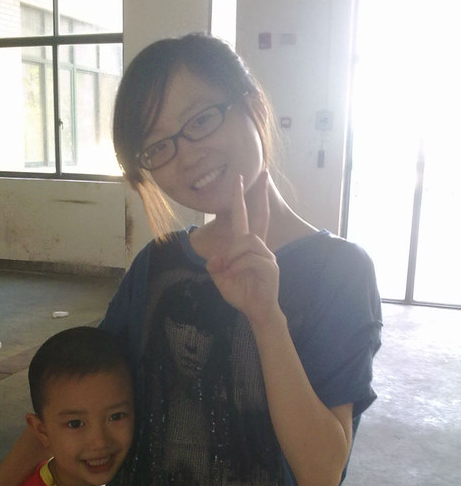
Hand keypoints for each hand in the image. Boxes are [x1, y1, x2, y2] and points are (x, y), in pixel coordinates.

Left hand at [206, 171, 279, 326]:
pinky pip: (249, 259)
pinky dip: (236, 267)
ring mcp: (267, 256)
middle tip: (261, 173)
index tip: (243, 179)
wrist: (256, 312)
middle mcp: (259, 247)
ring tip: (227, 268)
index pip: (246, 218)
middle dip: (258, 194)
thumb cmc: (242, 294)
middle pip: (259, 216)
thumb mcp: (221, 279)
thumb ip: (215, 266)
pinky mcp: (271, 267)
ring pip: (247, 240)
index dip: (243, 199)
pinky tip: (233, 274)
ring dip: (232, 254)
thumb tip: (214, 258)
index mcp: (247, 247)